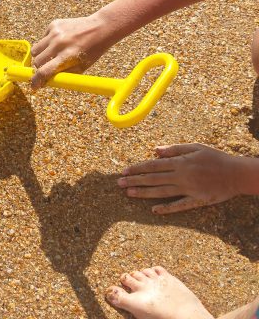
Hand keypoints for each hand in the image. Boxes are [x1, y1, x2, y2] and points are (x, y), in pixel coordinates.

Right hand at [30, 14, 113, 88]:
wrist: (100, 28)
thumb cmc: (93, 50)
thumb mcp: (81, 67)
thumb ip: (63, 74)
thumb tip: (46, 81)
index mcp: (67, 57)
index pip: (44, 71)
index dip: (36, 81)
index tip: (34, 86)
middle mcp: (59, 44)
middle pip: (37, 61)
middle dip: (39, 68)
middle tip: (45, 68)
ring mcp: (55, 33)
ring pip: (35, 50)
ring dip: (39, 56)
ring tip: (50, 56)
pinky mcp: (54, 25)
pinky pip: (42, 38)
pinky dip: (47, 43)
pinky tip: (58, 42)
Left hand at [117, 143, 243, 213]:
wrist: (238, 174)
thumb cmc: (216, 158)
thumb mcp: (195, 147)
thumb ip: (174, 149)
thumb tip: (155, 150)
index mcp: (180, 162)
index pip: (153, 165)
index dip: (137, 168)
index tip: (124, 171)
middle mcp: (182, 176)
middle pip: (153, 179)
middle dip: (135, 181)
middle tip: (118, 184)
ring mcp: (189, 189)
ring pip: (162, 192)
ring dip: (144, 193)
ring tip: (128, 193)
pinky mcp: (198, 201)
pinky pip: (180, 205)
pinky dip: (167, 208)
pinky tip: (154, 210)